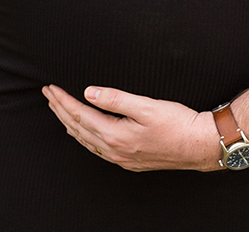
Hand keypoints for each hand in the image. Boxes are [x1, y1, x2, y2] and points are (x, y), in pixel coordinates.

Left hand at [43, 85, 220, 171]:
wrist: (201, 145)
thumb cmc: (178, 124)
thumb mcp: (146, 105)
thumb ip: (115, 99)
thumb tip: (88, 93)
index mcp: (116, 136)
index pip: (79, 115)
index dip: (63, 100)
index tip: (50, 88)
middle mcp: (116, 151)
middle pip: (78, 128)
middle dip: (60, 110)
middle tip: (47, 94)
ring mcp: (122, 158)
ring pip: (86, 140)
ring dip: (69, 123)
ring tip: (58, 109)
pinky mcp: (131, 160)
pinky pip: (97, 149)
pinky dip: (84, 136)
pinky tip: (82, 131)